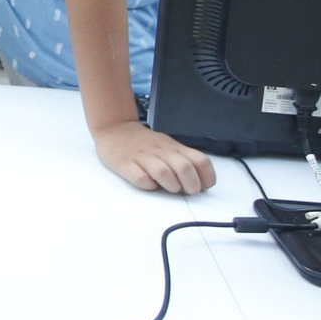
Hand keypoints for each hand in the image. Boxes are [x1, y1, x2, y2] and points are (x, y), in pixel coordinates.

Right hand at [92, 120, 216, 193]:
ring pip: (163, 172)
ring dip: (171, 185)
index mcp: (174, 148)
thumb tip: (201, 183)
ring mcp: (142, 157)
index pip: (200, 161)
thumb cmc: (144, 143)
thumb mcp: (168, 146)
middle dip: (191, 186)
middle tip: (186, 190)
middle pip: (184, 168)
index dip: (207, 177)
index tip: (203, 186)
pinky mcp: (125, 164)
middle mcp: (160, 151)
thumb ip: (184, 160)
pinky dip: (147, 185)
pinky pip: (139, 178)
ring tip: (169, 187)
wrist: (114, 129)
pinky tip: (149, 183)